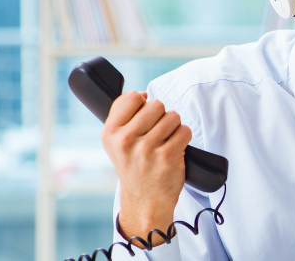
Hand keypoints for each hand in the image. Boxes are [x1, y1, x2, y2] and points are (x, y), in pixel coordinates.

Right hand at [101, 91, 190, 246]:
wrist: (145, 200)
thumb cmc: (133, 166)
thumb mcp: (115, 143)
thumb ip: (123, 115)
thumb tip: (142, 93)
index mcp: (110, 133)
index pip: (133, 97)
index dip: (143, 103)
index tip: (144, 118)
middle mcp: (126, 140)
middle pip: (156, 104)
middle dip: (161, 116)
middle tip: (157, 133)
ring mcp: (147, 148)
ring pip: (173, 116)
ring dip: (174, 127)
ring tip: (165, 141)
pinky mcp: (168, 156)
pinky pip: (185, 131)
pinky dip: (183, 137)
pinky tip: (174, 148)